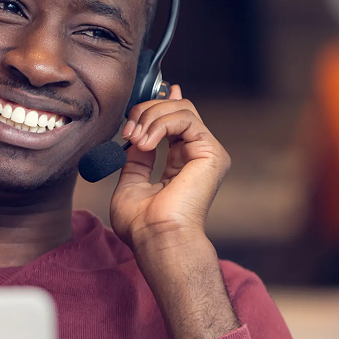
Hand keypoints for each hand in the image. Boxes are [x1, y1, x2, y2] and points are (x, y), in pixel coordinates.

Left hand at [109, 86, 230, 251]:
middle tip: (127, 131)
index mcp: (181, 162)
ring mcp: (207, 153)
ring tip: (135, 139)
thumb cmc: (142, 223)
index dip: (159, 103)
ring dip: (150, 117)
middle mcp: (197, 155)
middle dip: (145, 111)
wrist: (156, 237)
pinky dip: (160, 123)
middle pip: (177, 108)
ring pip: (182, 108)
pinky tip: (145, 143)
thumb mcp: (131, 181)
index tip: (141, 101)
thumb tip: (138, 132)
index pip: (175, 120)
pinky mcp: (212, 153)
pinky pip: (186, 118)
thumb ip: (137, 156)